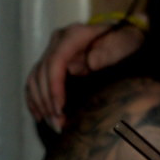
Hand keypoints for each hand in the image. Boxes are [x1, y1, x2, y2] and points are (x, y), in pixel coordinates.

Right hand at [26, 20, 145, 130]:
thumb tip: (91, 63)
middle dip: (47, 101)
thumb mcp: (123, 43)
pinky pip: (35, 81)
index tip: (59, 108)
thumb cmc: (125, 41)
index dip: (54, 87)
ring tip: (52, 124)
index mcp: (73, 35)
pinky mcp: (51, 61)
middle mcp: (58, 41)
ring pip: (35, 78)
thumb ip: (108, 52)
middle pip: (42, 73)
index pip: (55, 62)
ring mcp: (52, 50)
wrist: (122, 36)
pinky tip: (40, 115)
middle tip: (57, 123)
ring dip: (40, 103)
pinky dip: (35, 98)